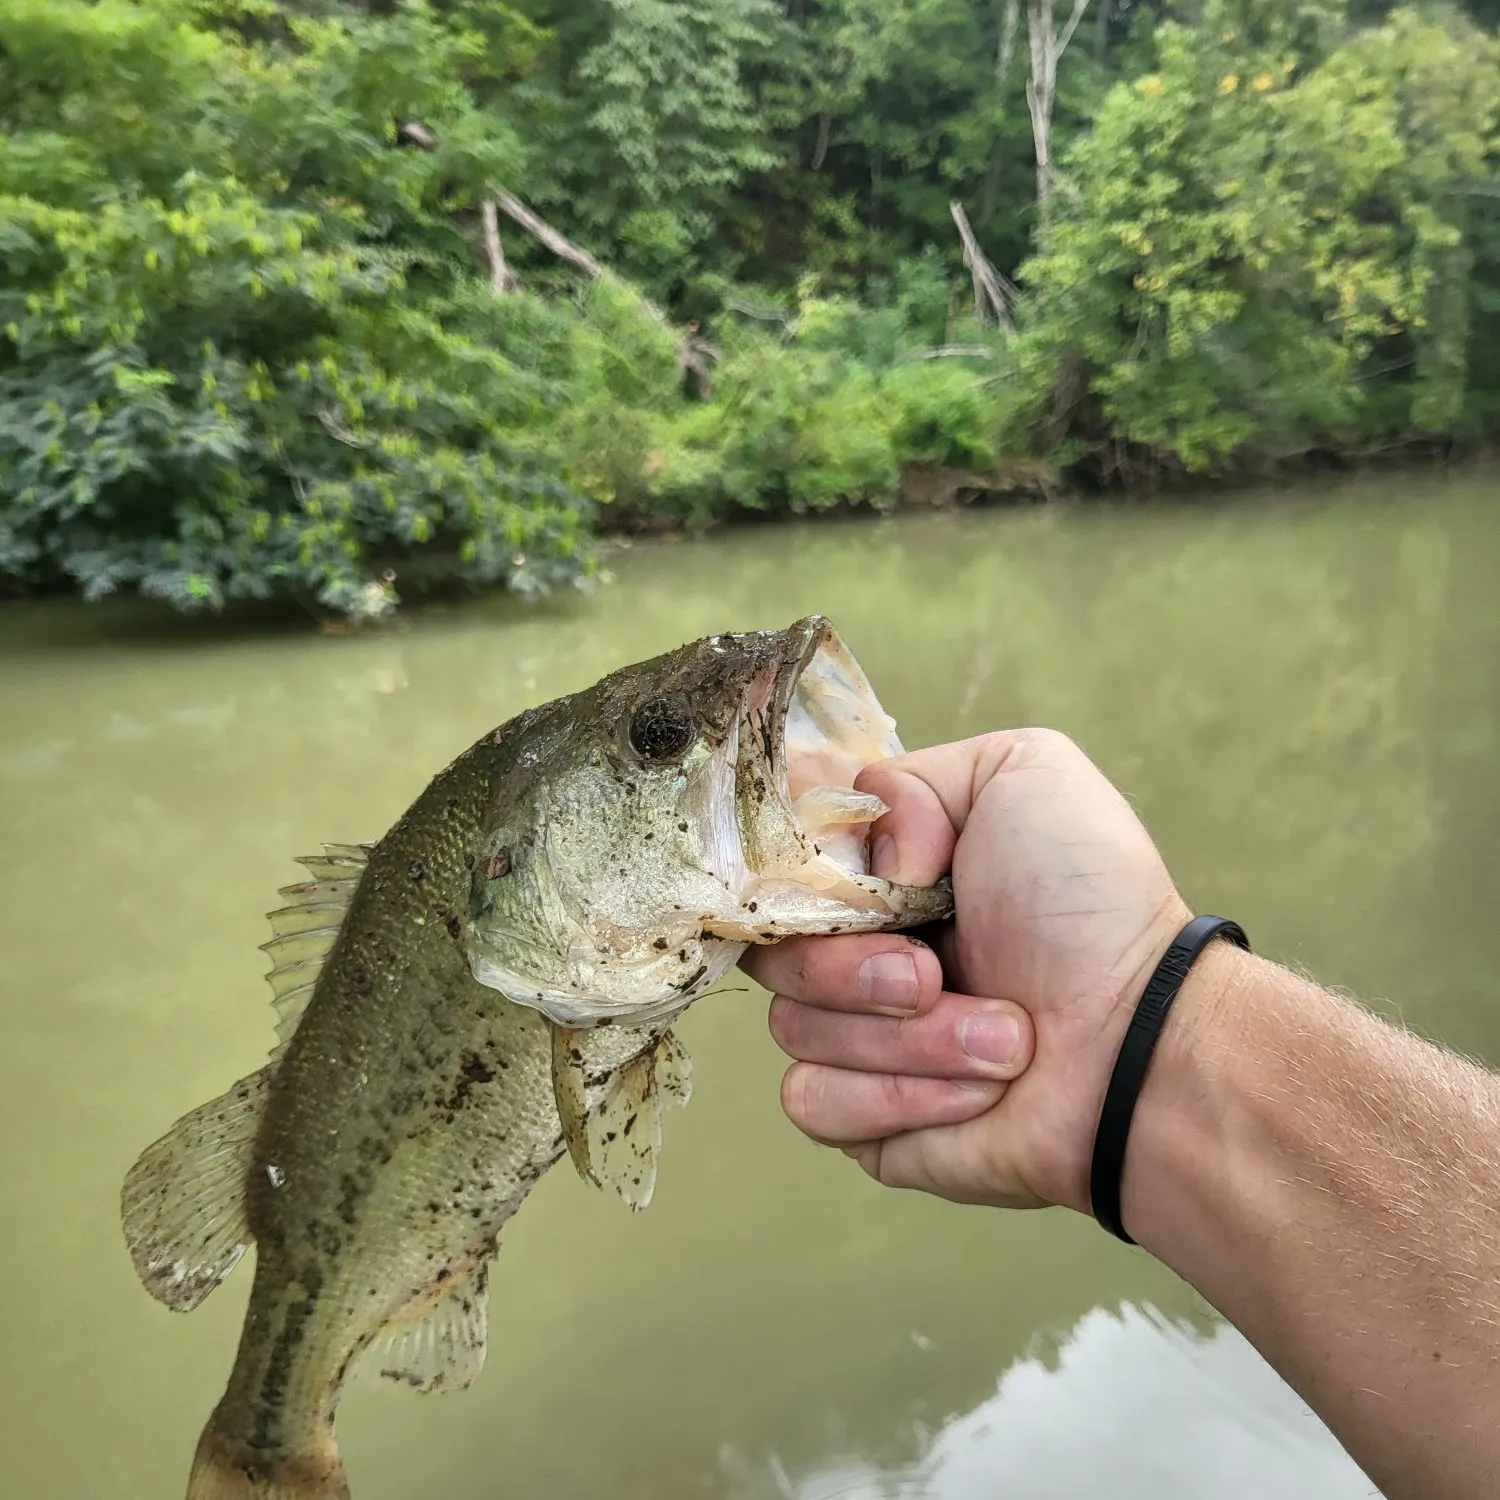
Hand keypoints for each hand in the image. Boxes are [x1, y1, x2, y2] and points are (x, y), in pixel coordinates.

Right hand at [741, 729, 1190, 1213]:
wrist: (1139, 1044)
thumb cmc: (1091, 905)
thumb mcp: (1022, 772)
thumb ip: (910, 779)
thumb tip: (865, 865)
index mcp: (883, 875)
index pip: (778, 862)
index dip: (802, 873)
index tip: (872, 887)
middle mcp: (859, 950)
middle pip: (773, 948)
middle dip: (855, 964)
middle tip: (935, 972)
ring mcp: (858, 1037)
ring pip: (793, 1026)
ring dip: (909, 1036)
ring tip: (1005, 1038)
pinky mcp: (863, 1122)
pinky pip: (815, 1099)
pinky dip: (898, 1095)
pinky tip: (974, 1092)